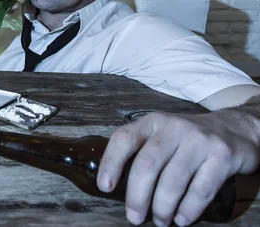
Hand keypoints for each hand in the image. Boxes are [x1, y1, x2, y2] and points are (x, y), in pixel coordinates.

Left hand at [97, 111, 259, 225]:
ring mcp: (199, 141)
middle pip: (147, 165)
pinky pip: (200, 190)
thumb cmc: (187, 139)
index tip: (104, 187)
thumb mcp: (161, 133)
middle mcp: (174, 127)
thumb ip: (141, 151)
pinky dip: (188, 209)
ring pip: (173, 181)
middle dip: (137, 197)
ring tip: (160, 220)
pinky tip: (181, 219)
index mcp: (153, 122)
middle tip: (134, 217)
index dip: (111, 163)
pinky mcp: (221, 156)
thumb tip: (116, 185)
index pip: (125, 138)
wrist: (234, 128)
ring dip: (163, 208)